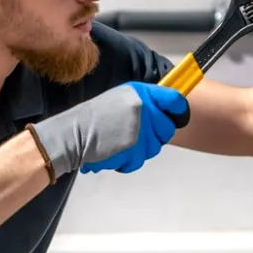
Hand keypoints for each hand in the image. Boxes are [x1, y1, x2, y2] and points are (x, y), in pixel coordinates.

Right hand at [28, 81, 189, 178]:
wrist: (73, 134)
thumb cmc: (94, 118)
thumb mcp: (120, 99)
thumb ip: (143, 103)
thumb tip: (165, 110)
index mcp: (140, 92)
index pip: (174, 99)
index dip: (179, 109)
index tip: (179, 115)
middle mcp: (143, 108)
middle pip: (167, 128)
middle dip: (156, 135)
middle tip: (137, 135)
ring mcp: (140, 129)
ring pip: (154, 147)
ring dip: (140, 149)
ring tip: (120, 142)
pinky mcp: (134, 149)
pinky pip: (140, 160)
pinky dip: (128, 160)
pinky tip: (114, 151)